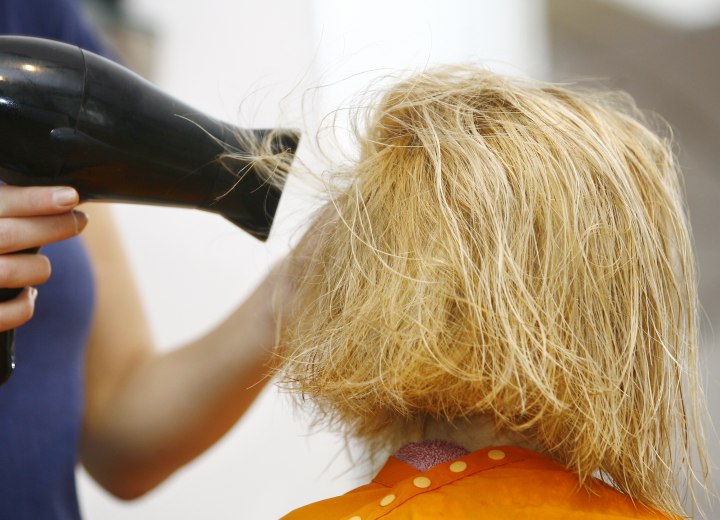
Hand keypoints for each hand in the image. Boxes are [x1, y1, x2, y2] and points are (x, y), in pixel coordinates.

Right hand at [0, 185, 87, 330]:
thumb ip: (5, 210)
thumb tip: (59, 198)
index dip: (35, 199)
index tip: (71, 196)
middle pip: (11, 235)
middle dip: (54, 227)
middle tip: (80, 220)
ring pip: (14, 272)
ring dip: (39, 268)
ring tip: (41, 266)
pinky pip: (9, 314)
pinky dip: (25, 305)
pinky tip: (27, 295)